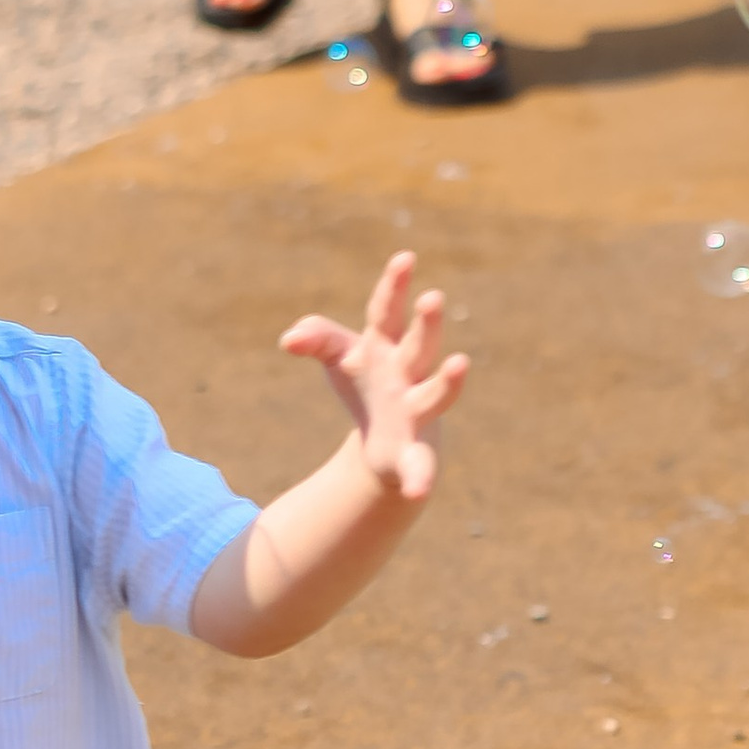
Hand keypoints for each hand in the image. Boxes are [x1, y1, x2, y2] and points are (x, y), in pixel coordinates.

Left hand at [279, 250, 467, 500]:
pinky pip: (420, 465)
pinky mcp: (413, 452)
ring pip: (435, 395)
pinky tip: (417, 490)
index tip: (404, 258)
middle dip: (426, 323)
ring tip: (460, 364)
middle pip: (419, 345)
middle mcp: (409, 374)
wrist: (386, 439)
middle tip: (433, 298)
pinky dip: (420, 476)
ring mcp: (415, 411)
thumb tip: (288, 339)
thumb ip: (318, 339)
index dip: (393, 286)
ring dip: (448, 382)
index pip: (386, 312)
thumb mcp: (341, 357)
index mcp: (386, 346)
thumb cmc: (367, 383)